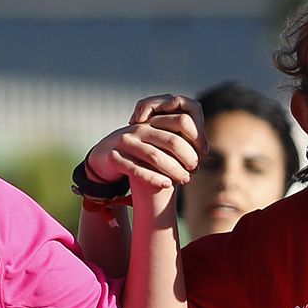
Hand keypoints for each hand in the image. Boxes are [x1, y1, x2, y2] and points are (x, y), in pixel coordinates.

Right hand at [83, 94, 206, 193]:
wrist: (103, 157)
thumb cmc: (136, 152)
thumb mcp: (154, 141)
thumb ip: (173, 142)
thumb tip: (205, 151)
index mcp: (152, 122)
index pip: (180, 123)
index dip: (195, 140)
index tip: (203, 155)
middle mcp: (139, 129)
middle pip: (171, 141)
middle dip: (187, 157)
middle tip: (195, 170)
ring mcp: (125, 143)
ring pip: (154, 156)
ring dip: (173, 170)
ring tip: (185, 180)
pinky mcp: (114, 158)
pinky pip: (136, 169)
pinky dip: (153, 178)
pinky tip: (166, 185)